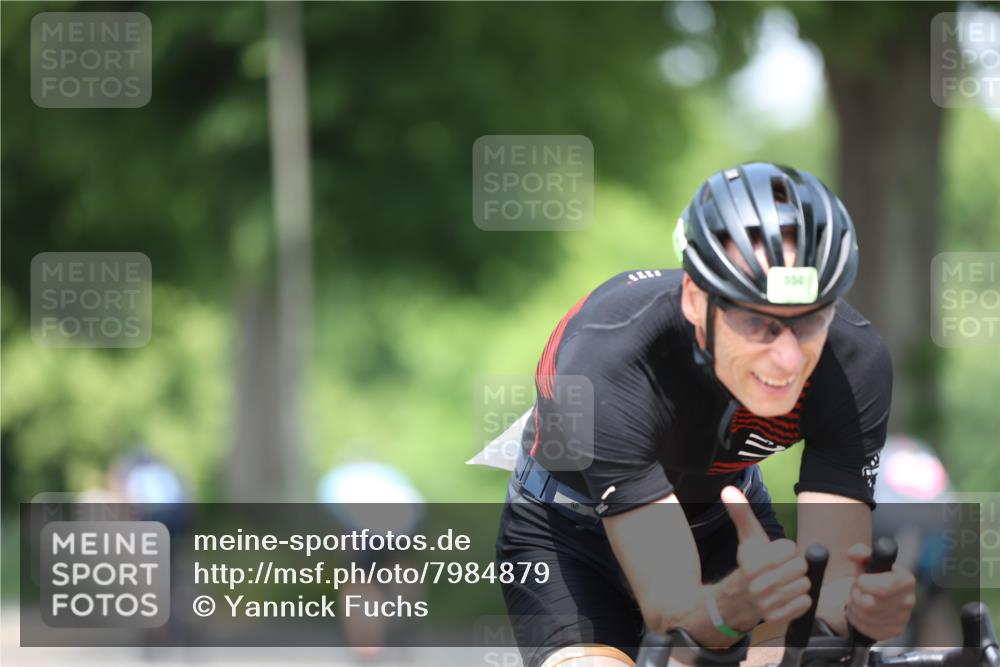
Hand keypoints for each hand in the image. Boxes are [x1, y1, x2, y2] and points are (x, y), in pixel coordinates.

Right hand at [722, 486, 810, 625]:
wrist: (737, 600)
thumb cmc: (749, 564)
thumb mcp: (747, 539)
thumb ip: (741, 514)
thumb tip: (728, 489)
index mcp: (751, 564)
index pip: (788, 548)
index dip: (785, 549)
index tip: (775, 554)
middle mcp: (757, 585)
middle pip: (800, 566)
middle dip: (794, 565)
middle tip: (782, 568)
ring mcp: (767, 604)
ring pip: (804, 585)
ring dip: (798, 582)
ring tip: (784, 581)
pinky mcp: (777, 618)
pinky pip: (805, 603)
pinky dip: (801, 599)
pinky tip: (788, 595)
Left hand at [844, 543, 916, 639]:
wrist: (874, 598)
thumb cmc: (871, 577)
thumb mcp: (865, 562)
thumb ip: (860, 553)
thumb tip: (854, 553)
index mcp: (906, 580)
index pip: (883, 587)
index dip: (864, 583)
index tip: (860, 579)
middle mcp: (909, 600)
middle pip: (870, 603)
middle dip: (856, 594)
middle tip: (857, 589)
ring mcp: (903, 618)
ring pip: (866, 616)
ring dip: (854, 606)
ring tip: (858, 598)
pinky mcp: (894, 631)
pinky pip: (866, 627)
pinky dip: (856, 619)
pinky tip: (861, 611)